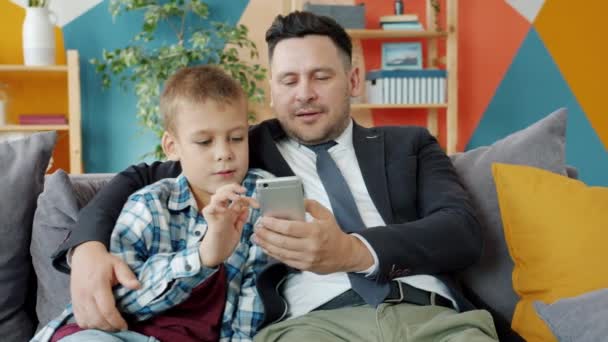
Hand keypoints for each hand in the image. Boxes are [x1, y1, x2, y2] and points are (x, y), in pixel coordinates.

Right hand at [70, 241, 140, 330]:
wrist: (83, 256)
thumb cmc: (104, 261)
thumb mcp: (118, 264)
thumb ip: (127, 275)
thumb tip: (138, 286)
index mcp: (98, 285)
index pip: (107, 309)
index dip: (116, 321)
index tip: (125, 325)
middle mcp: (85, 294)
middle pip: (97, 319)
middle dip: (110, 327)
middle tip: (121, 327)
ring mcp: (77, 300)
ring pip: (87, 322)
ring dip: (100, 327)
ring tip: (112, 325)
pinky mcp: (73, 303)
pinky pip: (80, 320)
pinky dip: (90, 325)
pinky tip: (100, 322)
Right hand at [200, 183, 258, 266]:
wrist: (216, 257)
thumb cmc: (225, 244)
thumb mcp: (237, 230)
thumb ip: (241, 219)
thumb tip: (246, 208)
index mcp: (229, 212)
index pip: (237, 198)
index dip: (248, 199)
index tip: (257, 205)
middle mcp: (221, 212)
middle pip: (224, 191)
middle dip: (234, 187)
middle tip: (244, 191)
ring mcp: (215, 215)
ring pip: (216, 197)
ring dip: (227, 194)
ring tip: (236, 198)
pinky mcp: (210, 222)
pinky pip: (209, 209)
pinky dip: (215, 206)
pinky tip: (224, 208)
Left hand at [252, 199, 373, 273]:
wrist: (344, 255)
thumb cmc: (333, 233)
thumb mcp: (326, 215)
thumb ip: (311, 205)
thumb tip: (297, 199)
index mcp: (315, 232)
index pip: (290, 228)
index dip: (274, 224)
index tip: (264, 219)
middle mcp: (310, 247)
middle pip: (282, 241)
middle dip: (266, 234)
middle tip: (256, 228)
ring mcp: (306, 259)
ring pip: (281, 252)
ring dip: (266, 245)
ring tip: (256, 237)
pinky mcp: (304, 266)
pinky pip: (284, 260)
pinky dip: (273, 253)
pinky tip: (265, 247)